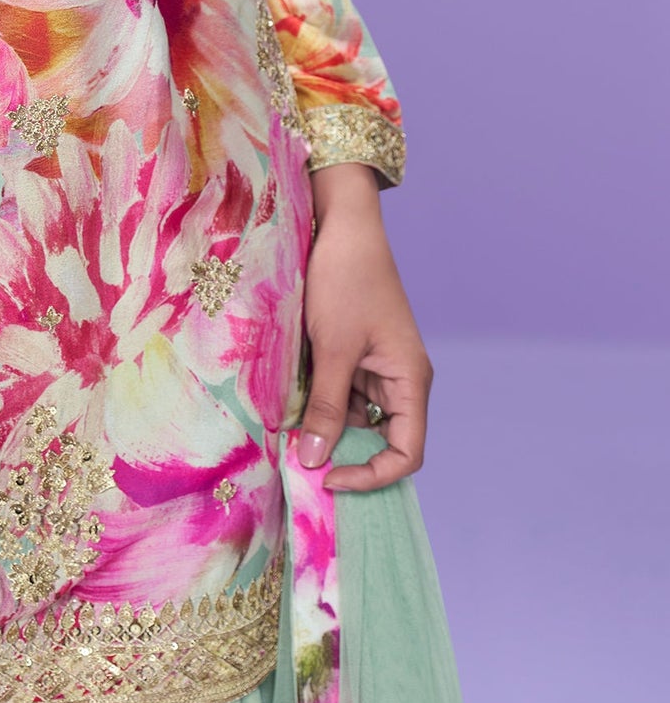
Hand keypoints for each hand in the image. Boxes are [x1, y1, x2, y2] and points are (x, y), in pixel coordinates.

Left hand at [298, 163, 431, 492]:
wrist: (341, 224)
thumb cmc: (346, 280)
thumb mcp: (333, 348)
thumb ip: (325, 407)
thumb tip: (313, 461)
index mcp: (411, 381)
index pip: (406, 454)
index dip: (372, 476)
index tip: (328, 478)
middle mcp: (400, 380)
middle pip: (382, 441)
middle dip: (346, 457)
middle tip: (303, 467)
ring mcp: (376, 368)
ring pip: (357, 419)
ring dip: (328, 431)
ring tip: (291, 440)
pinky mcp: (354, 354)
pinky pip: (341, 395)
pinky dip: (320, 406)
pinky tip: (291, 410)